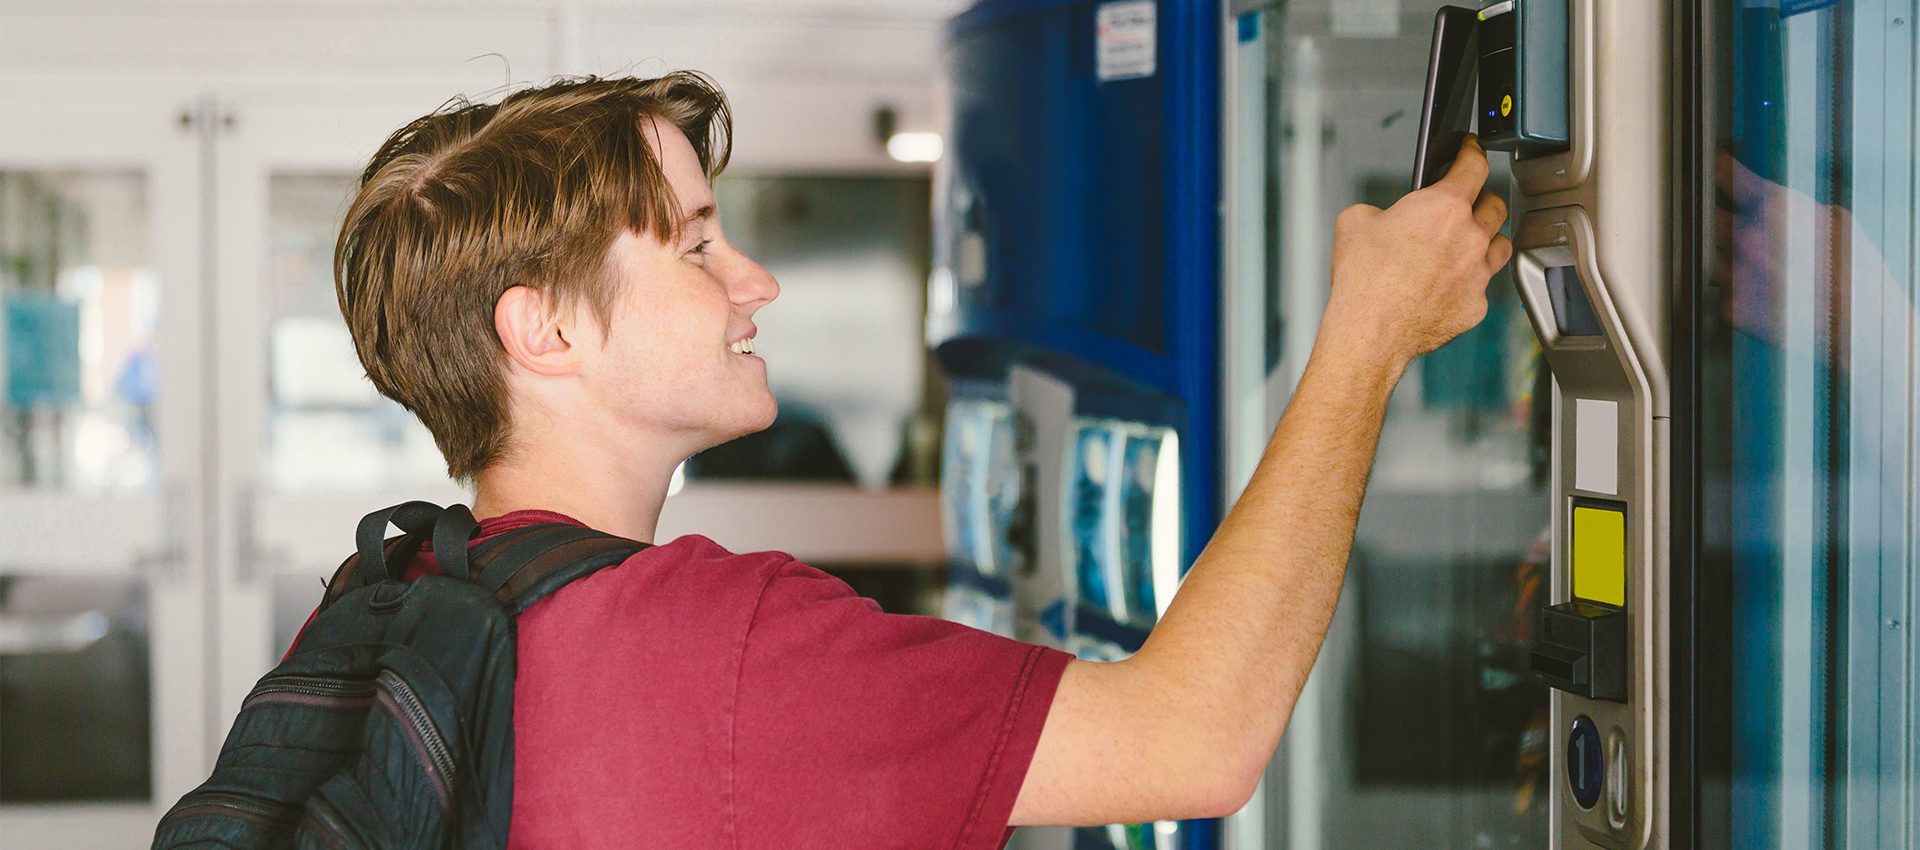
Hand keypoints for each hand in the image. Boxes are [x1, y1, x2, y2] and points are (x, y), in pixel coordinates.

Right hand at [1324, 135, 1511, 366]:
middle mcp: (1469, 237)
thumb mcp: (1354, 222)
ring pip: (1500, 245)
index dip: (1473, 151)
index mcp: (1444, 206)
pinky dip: (1471, 282)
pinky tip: (1449, 285)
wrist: (1369, 332)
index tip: (1471, 150)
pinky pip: (1484, 286)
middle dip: (1480, 199)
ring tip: (1465, 245)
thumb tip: (1383, 218)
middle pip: (1495, 205)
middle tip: (1464, 203)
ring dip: (1486, 240)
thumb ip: (1379, 210)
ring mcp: (1478, 273)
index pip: (1474, 165)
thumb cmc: (1363, 282)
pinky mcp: (1476, 305)